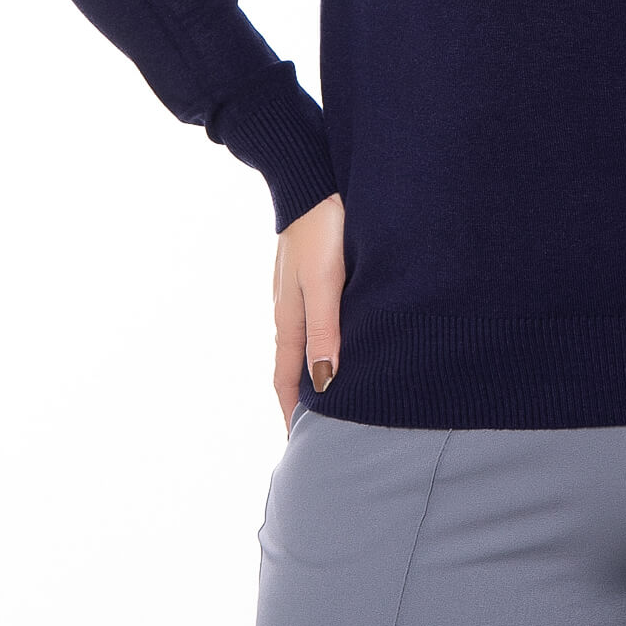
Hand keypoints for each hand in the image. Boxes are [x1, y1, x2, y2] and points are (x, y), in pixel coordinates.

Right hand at [272, 191, 345, 432]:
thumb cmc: (320, 229)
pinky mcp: (312, 273)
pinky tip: (340, 341)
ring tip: (332, 395)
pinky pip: (314, 320)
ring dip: (314, 370)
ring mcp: (299, 291)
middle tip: (320, 430)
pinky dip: (322, 342)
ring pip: (305, 342)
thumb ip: (325, 330)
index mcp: (290, 319)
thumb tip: (325, 382)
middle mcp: (290, 310)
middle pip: (294, 366)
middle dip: (302, 398)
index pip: (285, 379)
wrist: (312, 180)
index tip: (300, 445)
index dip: (293, 412)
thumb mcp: (324, 283)